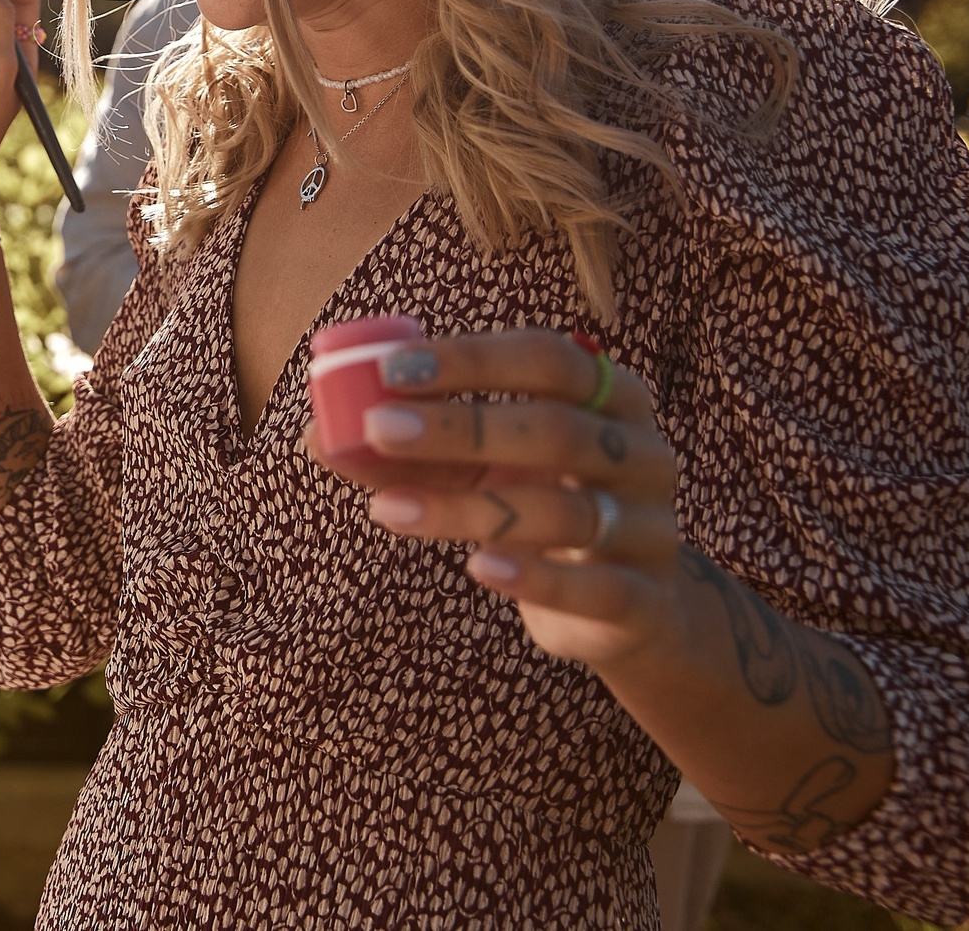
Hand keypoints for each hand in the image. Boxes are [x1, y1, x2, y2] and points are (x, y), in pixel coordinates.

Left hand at [305, 328, 681, 672]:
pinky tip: (476, 568)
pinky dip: (532, 577)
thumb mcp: (478, 474)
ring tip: (386, 509)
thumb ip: (410, 452)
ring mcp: (651, 528)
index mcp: (613, 398)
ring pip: (561, 511)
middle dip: (460, 426)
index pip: (548, 358)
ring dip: (464, 508)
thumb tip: (316, 435)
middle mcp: (644, 454)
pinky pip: (595, 587)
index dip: (471, 358)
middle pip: (555, 428)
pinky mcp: (646, 600)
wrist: (628, 609)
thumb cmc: (538, 510)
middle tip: (377, 427)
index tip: (390, 368)